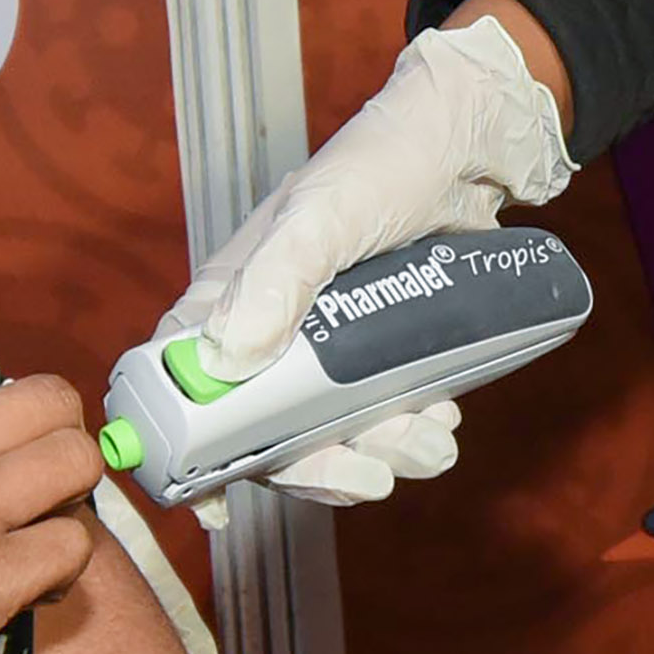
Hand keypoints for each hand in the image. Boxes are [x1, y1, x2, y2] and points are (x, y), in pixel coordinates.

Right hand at [164, 18, 574, 505]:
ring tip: (431, 437)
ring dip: (382, 456)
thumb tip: (225, 359)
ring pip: (333, 437)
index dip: (188, 452)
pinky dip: (411, 436)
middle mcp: (272, 332)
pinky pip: (382, 421)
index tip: (215, 506)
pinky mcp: (381, 356)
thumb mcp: (326, 214)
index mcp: (234, 298)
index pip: (182, 386)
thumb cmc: (384, 160)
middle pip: (267, 435)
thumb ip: (276, 279)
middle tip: (372, 473)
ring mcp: (329, 350)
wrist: (472, 147)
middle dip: (321, 468)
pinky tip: (442, 418)